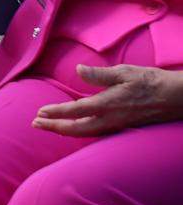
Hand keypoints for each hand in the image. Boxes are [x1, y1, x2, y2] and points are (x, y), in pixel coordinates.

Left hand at [33, 65, 182, 135]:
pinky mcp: (123, 127)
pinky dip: (81, 132)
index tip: (39, 113)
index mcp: (108, 104)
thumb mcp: (124, 72)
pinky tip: (75, 128)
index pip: (75, 111)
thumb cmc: (150, 81)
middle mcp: (111, 119)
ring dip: (65, 130)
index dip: (56, 113)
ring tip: (49, 126)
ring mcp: (117, 125)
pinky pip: (97, 133)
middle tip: (35, 124)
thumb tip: (78, 71)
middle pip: (76, 129)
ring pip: (86, 133)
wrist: (177, 97)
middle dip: (54, 127)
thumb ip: (99, 74)